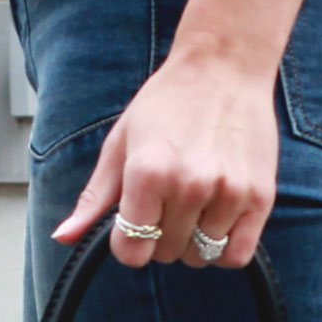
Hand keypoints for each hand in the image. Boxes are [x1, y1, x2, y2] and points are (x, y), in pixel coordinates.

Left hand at [52, 39, 278, 271]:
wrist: (225, 66)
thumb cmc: (167, 103)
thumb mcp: (120, 144)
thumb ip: (94, 198)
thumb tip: (62, 238)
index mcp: (148, 173)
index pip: (131, 251)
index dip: (128, 243)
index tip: (135, 223)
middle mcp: (188, 186)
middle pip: (165, 254)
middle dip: (161, 236)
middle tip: (168, 201)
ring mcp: (227, 193)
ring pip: (200, 256)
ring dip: (193, 240)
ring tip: (196, 203)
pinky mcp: (259, 197)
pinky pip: (236, 255)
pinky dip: (224, 249)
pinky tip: (217, 222)